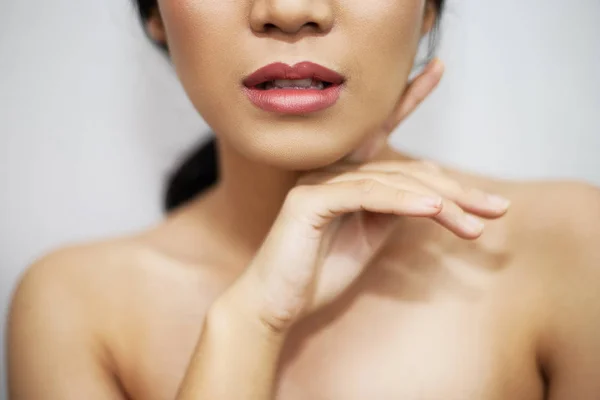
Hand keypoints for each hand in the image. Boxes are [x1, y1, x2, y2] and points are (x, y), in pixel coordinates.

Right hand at [220, 59, 509, 332]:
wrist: (276, 303)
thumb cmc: (318, 272)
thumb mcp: (367, 237)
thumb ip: (391, 210)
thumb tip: (429, 196)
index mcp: (344, 175)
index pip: (381, 130)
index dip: (409, 97)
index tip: (438, 68)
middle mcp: (331, 169)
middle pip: (404, 167)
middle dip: (455, 188)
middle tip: (496, 208)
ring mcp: (318, 181)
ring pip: (392, 181)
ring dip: (440, 203)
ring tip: (476, 224)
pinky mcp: (310, 201)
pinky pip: (367, 195)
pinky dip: (404, 202)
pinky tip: (435, 210)